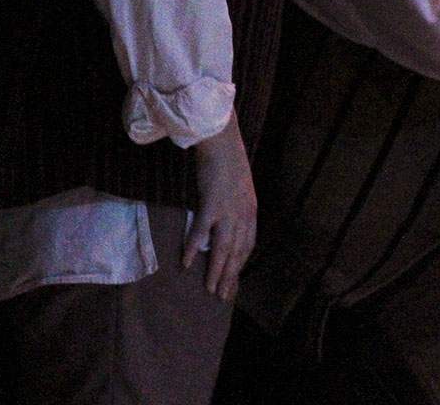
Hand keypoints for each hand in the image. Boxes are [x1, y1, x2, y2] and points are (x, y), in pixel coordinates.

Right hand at [185, 114, 255, 301]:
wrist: (222, 142)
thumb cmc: (227, 163)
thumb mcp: (239, 190)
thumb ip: (235, 208)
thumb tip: (224, 225)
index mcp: (251, 211)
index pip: (248, 246)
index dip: (240, 266)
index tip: (233, 283)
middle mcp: (244, 214)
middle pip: (238, 252)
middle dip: (231, 277)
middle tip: (223, 297)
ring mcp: (229, 210)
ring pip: (224, 249)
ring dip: (216, 271)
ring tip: (210, 290)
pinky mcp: (212, 203)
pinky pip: (202, 232)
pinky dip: (195, 249)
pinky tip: (188, 263)